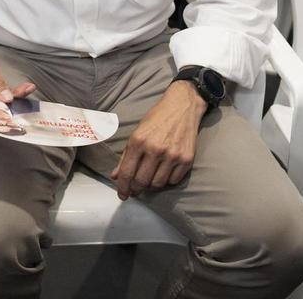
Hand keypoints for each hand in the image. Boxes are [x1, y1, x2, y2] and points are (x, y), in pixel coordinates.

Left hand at [109, 80, 206, 199]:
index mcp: (138, 141)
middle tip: (134, 191)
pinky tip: (163, 174)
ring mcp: (172, 155)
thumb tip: (116, 176)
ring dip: (151, 186)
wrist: (182, 107)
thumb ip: (125, 156)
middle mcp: (155, 149)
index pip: (127, 172)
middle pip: (142, 182)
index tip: (122, 195)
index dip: (123, 187)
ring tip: (149, 180)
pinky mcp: (186, 159)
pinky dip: (166, 181)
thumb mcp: (136, 133)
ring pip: (157, 184)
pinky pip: (173, 180)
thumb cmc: (156, 119)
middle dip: (136, 190)